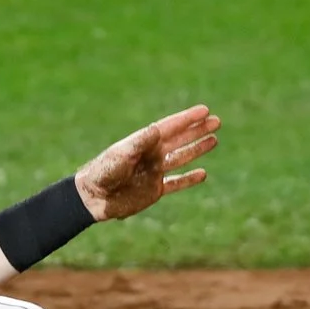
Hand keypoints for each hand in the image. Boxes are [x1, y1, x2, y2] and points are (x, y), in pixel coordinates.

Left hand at [75, 105, 219, 220]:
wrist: (93, 198)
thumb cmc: (102, 172)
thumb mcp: (121, 155)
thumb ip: (140, 143)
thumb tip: (157, 128)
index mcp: (145, 143)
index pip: (171, 127)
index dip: (187, 118)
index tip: (204, 110)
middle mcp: (152, 155)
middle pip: (180, 139)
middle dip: (198, 130)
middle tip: (216, 120)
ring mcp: (154, 172)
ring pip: (182, 158)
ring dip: (197, 149)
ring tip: (214, 140)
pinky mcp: (154, 190)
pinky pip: (176, 183)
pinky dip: (189, 179)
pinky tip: (203, 173)